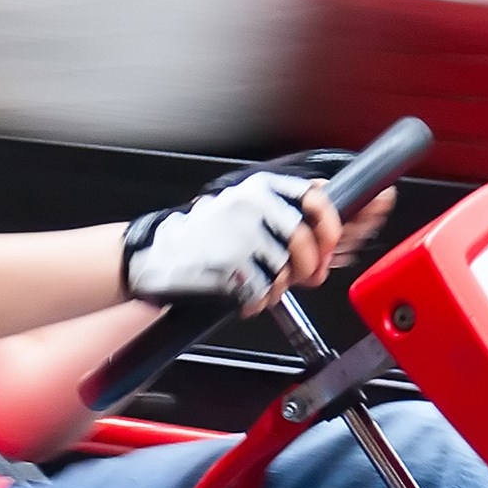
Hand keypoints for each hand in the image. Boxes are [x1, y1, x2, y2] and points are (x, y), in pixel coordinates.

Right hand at [121, 169, 314, 308]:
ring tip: (258, 283)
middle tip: (302, 276)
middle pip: (304, 242)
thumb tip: (325, 234)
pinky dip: (257, 299)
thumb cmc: (199, 234)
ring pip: (284, 269)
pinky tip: (244, 294)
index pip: (314, 198)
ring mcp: (242, 236)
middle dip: (307, 266)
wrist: (156, 253)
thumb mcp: (242, 206)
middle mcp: (253, 207)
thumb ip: (282, 212)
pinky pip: (263, 289)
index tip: (330, 242)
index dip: (330, 224)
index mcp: (259, 188)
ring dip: (276, 285)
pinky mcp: (233, 265)